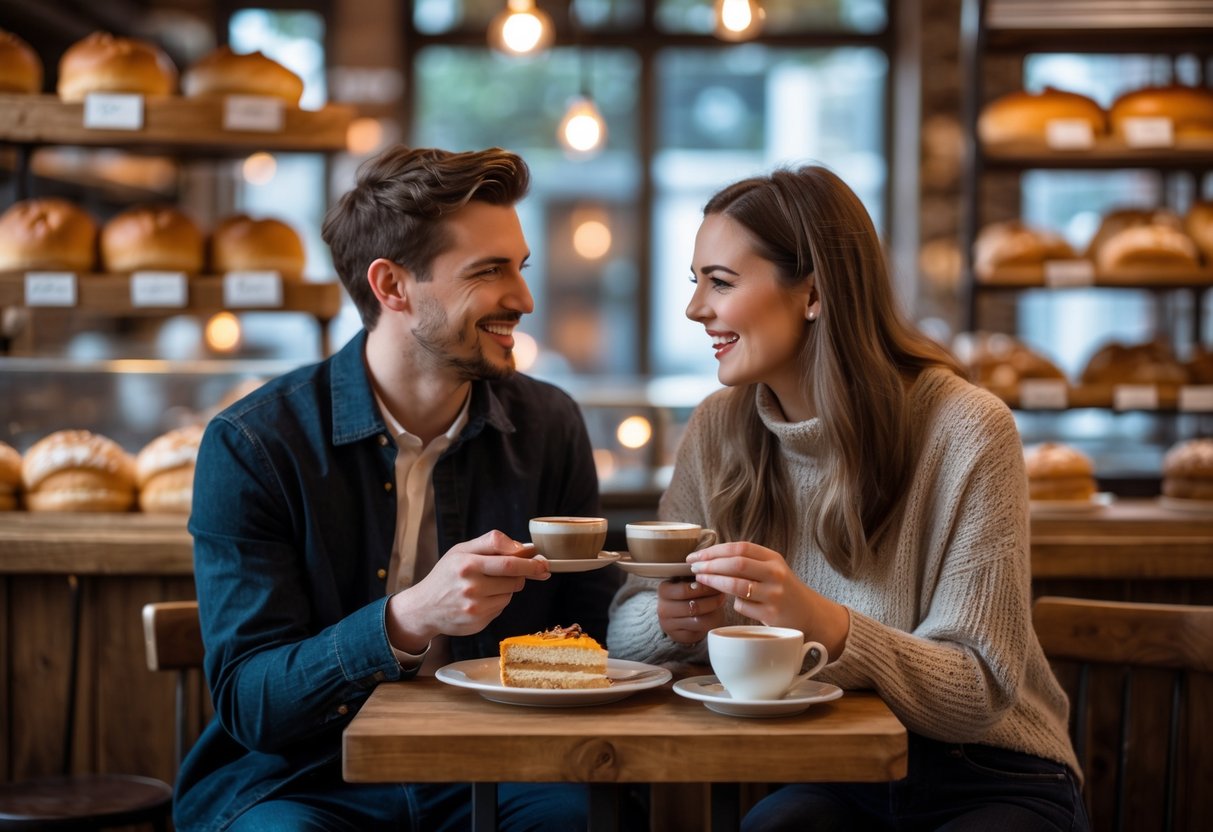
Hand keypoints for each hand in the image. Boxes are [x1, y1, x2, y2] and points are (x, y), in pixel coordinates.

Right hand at [386, 530, 549, 652]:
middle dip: (531, 572)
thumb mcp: (461, 551)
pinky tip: (483, 598)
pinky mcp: (478, 621)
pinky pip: (501, 607)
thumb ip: (491, 543)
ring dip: (510, 586)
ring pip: (510, 592)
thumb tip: (523, 548)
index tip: (541, 558)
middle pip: (515, 577)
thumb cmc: (446, 575)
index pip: (508, 559)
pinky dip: (499, 600)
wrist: (424, 608)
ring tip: (491, 583)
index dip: (529, 558)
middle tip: (542, 570)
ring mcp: (475, 606)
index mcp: (467, 563)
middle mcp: (471, 585)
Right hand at [657, 578, 724, 644]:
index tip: (716, 582)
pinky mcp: (679, 636)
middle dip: (712, 599)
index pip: (685, 590)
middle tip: (723, 594)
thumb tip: (714, 571)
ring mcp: (669, 625)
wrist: (678, 613)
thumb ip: (696, 576)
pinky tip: (715, 613)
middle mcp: (662, 608)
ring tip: (721, 602)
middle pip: (694, 606)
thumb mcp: (687, 581)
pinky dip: (711, 621)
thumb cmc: (687, 592)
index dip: (704, 587)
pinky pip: (700, 630)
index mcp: (663, 590)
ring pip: (699, 620)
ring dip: (714, 611)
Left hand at [687, 542, 849, 659]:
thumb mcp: (771, 569)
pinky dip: (733, 603)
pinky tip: (732, 602)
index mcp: (773, 558)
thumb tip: (709, 558)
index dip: (714, 550)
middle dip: (710, 565)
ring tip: (700, 580)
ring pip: (736, 585)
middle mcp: (775, 574)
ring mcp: (774, 594)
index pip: (740, 547)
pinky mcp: (771, 615)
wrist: (809, 615)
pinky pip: (742, 606)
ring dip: (714, 582)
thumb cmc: (782, 590)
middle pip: (736, 564)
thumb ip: (747, 562)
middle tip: (693, 567)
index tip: (696, 555)